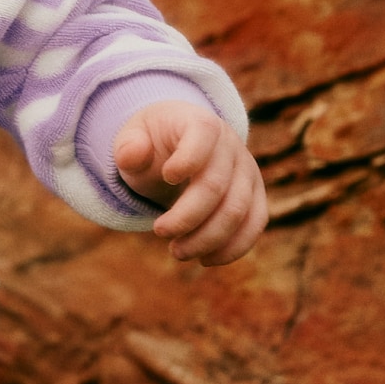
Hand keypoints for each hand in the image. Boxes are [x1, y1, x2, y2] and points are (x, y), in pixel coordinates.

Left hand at [113, 99, 266, 266]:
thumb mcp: (134, 139)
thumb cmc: (153, 144)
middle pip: (215, 187)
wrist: (180, 146)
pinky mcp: (255, 196)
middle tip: (160, 231)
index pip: (203, 136)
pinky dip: (232, 248)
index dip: (187, 159)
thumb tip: (131, 155)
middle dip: (186, 217)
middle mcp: (231, 146)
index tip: (166, 177)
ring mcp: (247, 172)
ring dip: (206, 239)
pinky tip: (205, 259)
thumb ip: (129, 148)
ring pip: (237, 212)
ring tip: (177, 252)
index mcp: (201, 124)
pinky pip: (254, 224)